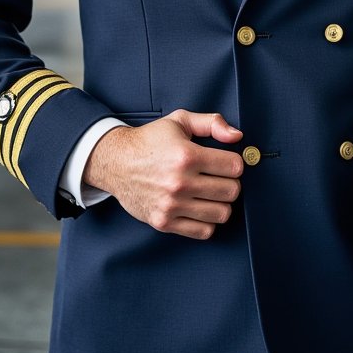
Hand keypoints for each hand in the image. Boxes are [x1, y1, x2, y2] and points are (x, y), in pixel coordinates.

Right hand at [83, 109, 243, 239]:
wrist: (116, 162)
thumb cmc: (150, 140)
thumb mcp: (180, 121)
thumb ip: (212, 123)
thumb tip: (237, 136)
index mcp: (186, 155)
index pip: (234, 166)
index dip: (235, 162)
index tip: (228, 162)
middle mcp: (180, 182)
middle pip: (231, 191)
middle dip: (231, 182)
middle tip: (221, 177)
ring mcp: (172, 205)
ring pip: (221, 213)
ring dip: (222, 203)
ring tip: (212, 193)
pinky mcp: (164, 222)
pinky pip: (203, 231)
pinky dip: (208, 221)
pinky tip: (201, 207)